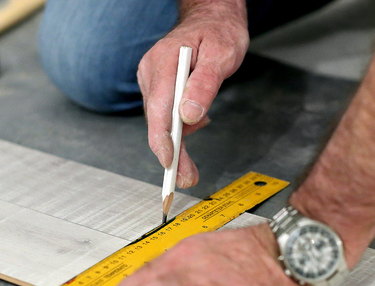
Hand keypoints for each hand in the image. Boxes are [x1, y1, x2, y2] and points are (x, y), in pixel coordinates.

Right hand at [137, 1, 249, 187]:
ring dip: (177, 144)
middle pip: (157, 121)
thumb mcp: (222, 54)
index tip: (170, 163)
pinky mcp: (157, 87)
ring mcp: (152, 79)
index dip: (163, 139)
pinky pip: (165, 114)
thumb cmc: (219, 32)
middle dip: (171, 153)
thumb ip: (206, 84)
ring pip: (160, 122)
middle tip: (186, 178)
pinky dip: (180, 127)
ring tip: (191, 162)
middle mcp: (152, 71)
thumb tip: (189, 116)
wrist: (212, 18)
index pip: (159, 108)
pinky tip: (195, 121)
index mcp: (165, 61)